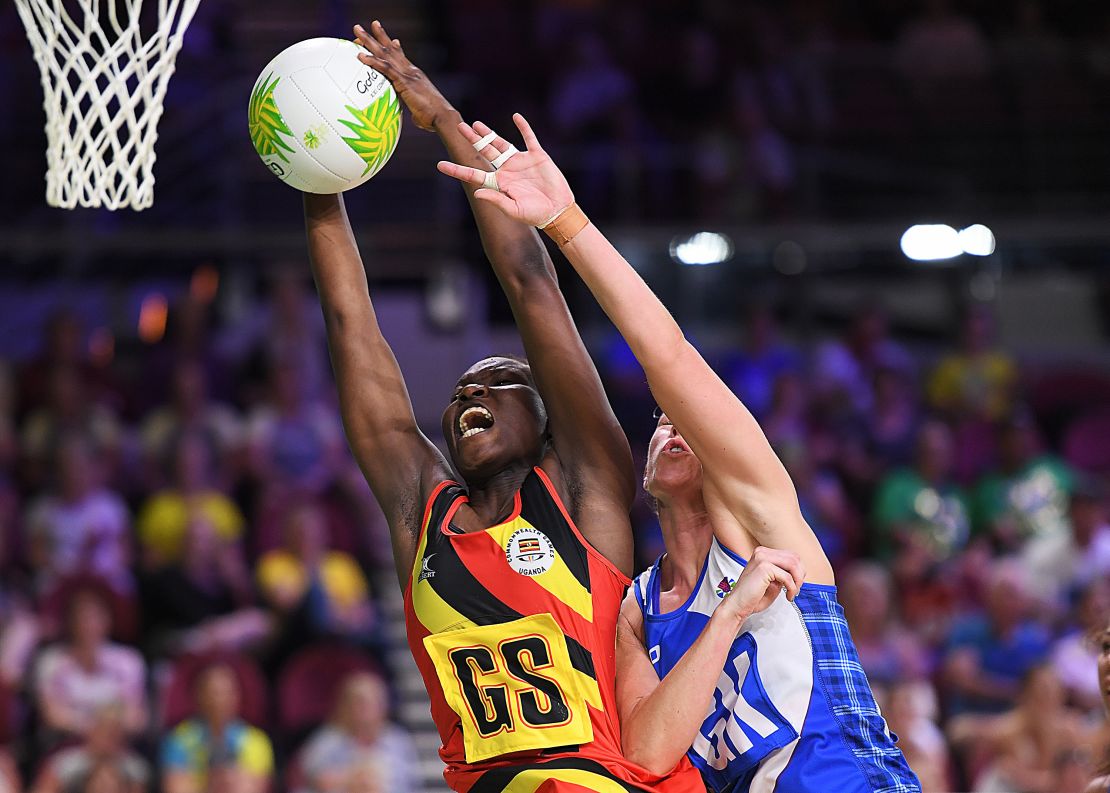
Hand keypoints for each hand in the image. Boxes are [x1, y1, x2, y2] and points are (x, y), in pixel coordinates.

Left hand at [354, 20, 449, 130]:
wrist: (442, 117)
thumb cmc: (433, 118)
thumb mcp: (422, 111)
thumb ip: (416, 110)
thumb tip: (416, 118)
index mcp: (415, 76)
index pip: (402, 56)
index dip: (393, 46)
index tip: (387, 37)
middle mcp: (411, 71)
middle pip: (391, 49)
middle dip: (378, 36)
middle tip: (366, 26)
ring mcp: (408, 75)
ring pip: (385, 54)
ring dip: (369, 41)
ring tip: (357, 31)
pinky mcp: (405, 82)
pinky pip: (386, 69)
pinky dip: (373, 61)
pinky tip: (360, 56)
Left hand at [437, 114, 574, 226]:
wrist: (558, 210)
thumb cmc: (535, 214)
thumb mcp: (514, 210)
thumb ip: (496, 200)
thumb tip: (477, 192)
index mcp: (499, 183)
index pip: (473, 174)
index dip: (456, 170)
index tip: (439, 165)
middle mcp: (507, 170)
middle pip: (485, 151)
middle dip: (473, 139)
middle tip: (460, 127)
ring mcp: (521, 161)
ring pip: (501, 143)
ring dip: (489, 133)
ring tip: (476, 124)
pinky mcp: (537, 156)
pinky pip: (529, 138)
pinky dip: (523, 127)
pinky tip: (516, 117)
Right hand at [716, 547, 804, 627]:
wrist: (737, 606)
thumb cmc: (753, 597)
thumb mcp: (773, 580)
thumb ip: (784, 572)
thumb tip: (800, 571)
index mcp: (763, 553)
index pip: (791, 555)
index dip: (799, 571)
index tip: (796, 585)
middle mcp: (762, 552)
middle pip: (794, 558)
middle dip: (800, 575)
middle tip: (796, 590)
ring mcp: (762, 558)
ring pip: (793, 564)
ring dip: (797, 581)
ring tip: (792, 593)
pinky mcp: (763, 568)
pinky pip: (787, 577)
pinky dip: (792, 588)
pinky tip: (788, 596)